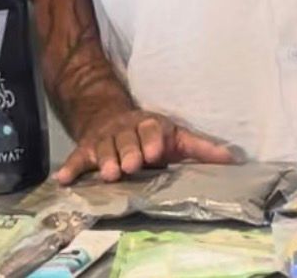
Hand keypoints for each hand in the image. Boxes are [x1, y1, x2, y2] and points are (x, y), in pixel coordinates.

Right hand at [56, 108, 236, 184]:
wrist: (112, 116)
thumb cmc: (151, 134)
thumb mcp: (177, 138)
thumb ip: (201, 149)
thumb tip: (233, 159)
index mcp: (149, 125)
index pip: (151, 129)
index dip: (152, 140)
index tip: (155, 153)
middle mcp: (125, 129)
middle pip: (126, 139)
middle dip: (128, 151)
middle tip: (130, 166)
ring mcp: (105, 139)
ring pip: (104, 147)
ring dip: (105, 159)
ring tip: (107, 174)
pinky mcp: (87, 149)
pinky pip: (78, 157)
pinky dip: (71, 167)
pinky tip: (64, 180)